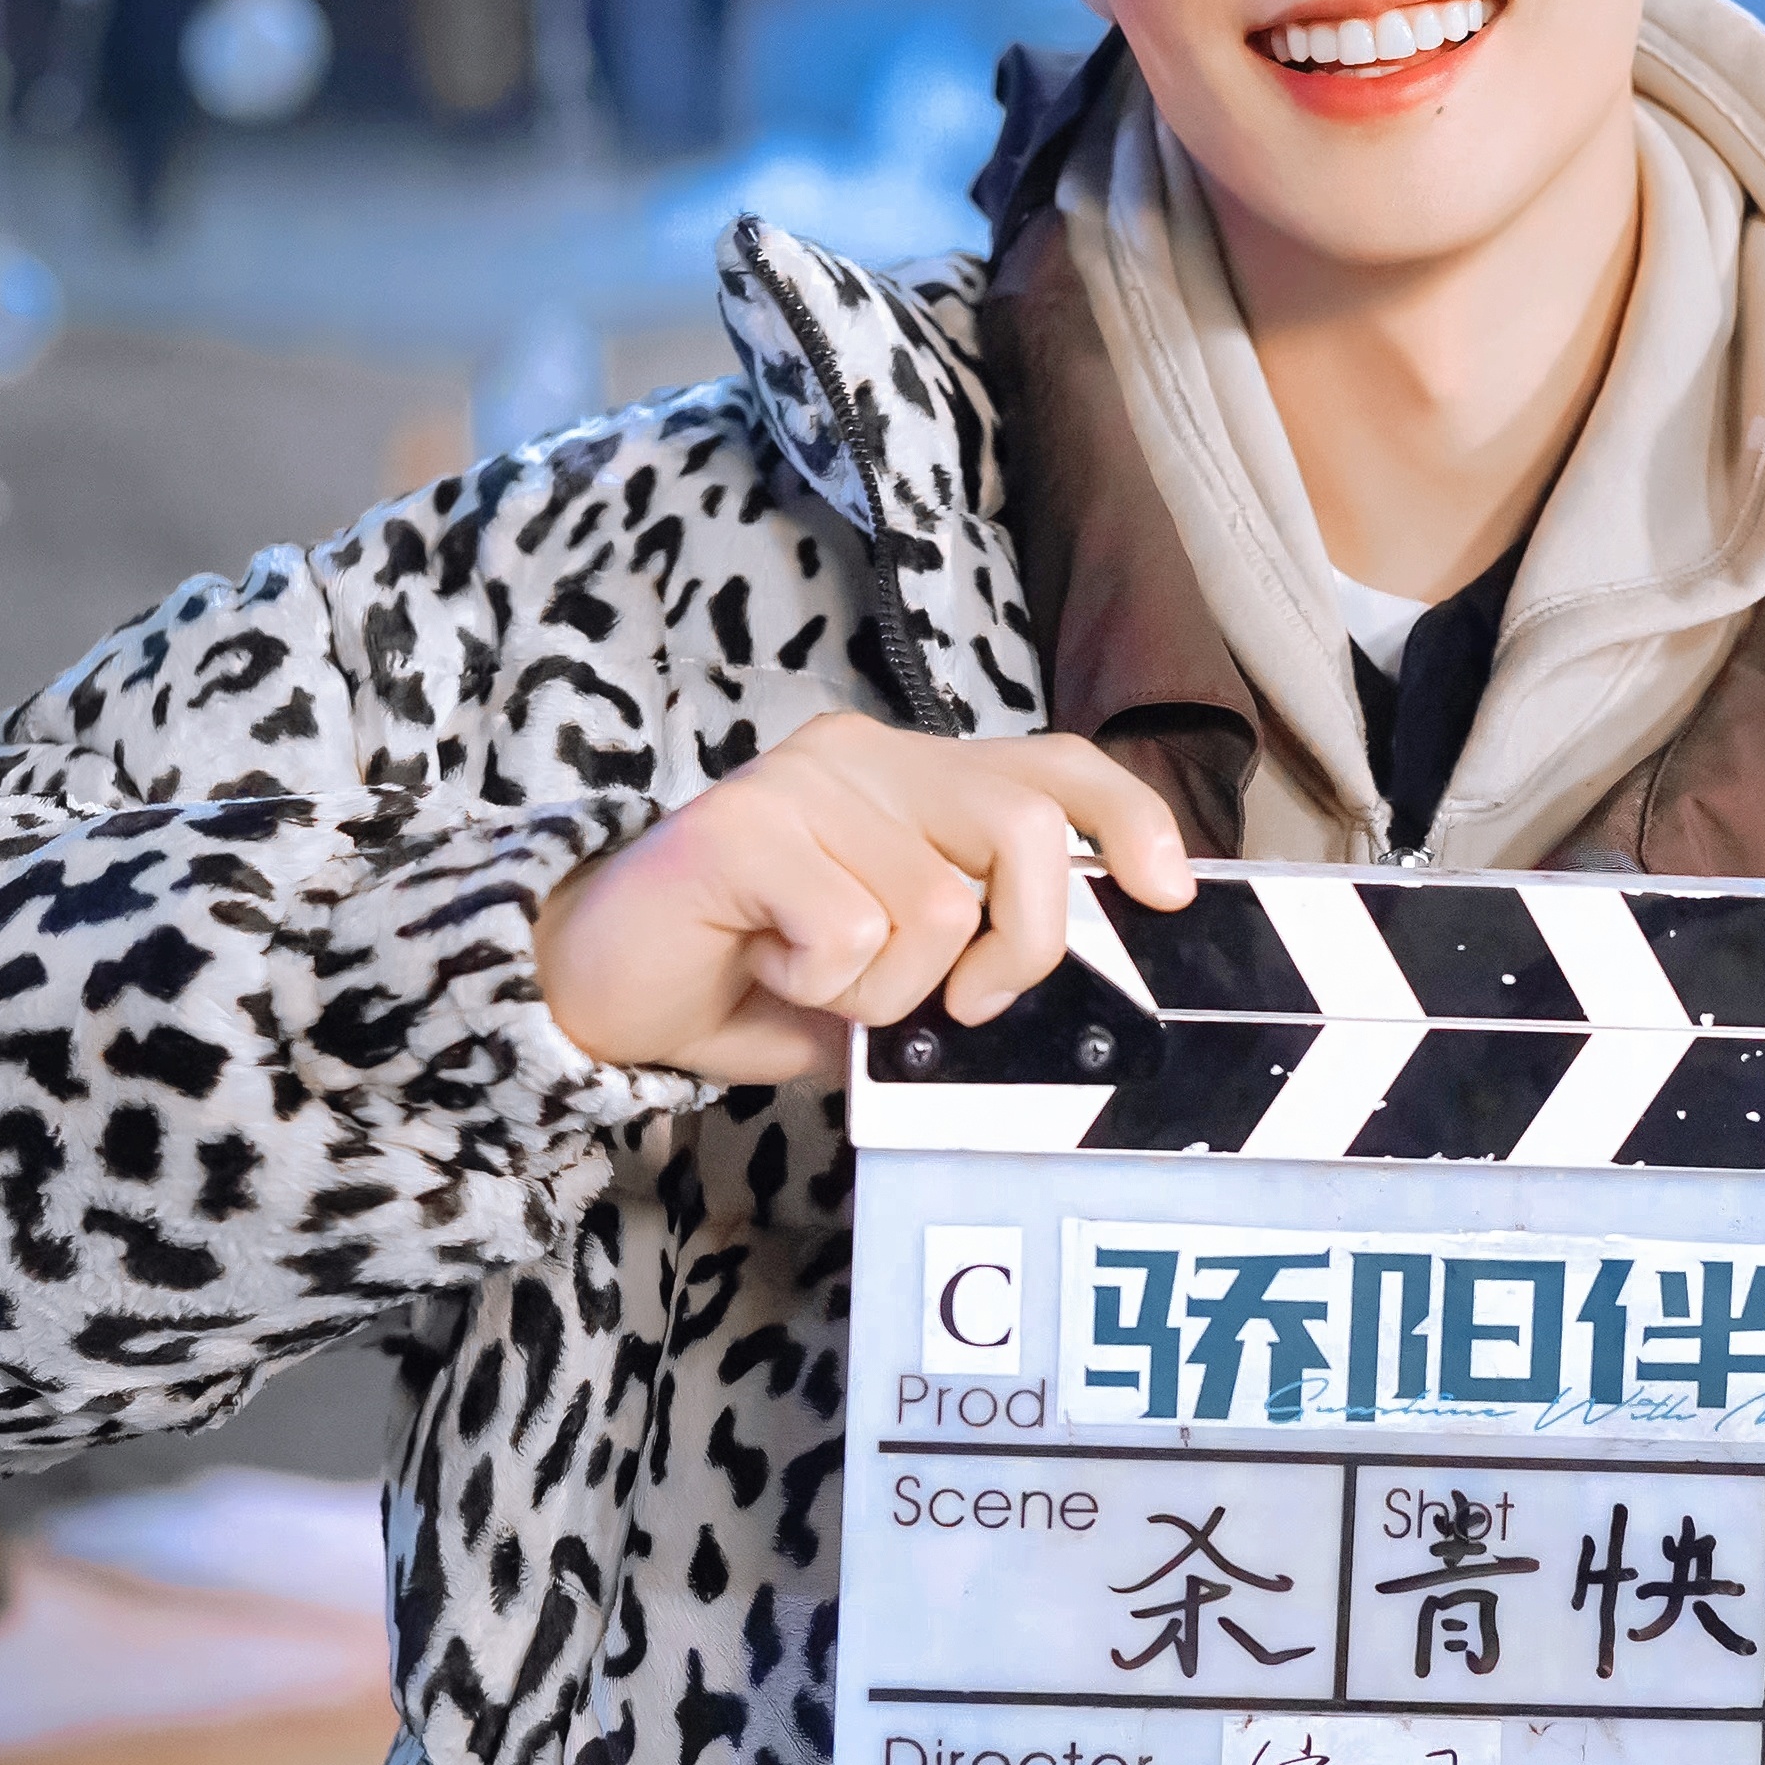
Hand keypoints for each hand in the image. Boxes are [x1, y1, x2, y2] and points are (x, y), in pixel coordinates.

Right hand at [533, 723, 1191, 1083]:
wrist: (594, 987)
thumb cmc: (750, 977)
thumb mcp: (889, 969)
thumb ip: (969, 950)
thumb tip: (1069, 986)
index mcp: (911, 775)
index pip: (1054, 764)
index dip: (1128, 819)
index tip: (1169, 891)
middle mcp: (864, 756)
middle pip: (1024, 829)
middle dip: (1021, 946)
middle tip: (960, 1008)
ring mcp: (801, 782)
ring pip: (938, 908)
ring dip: (888, 991)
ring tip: (816, 981)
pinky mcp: (741, 826)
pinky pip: (852, 931)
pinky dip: (823, 987)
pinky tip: (767, 967)